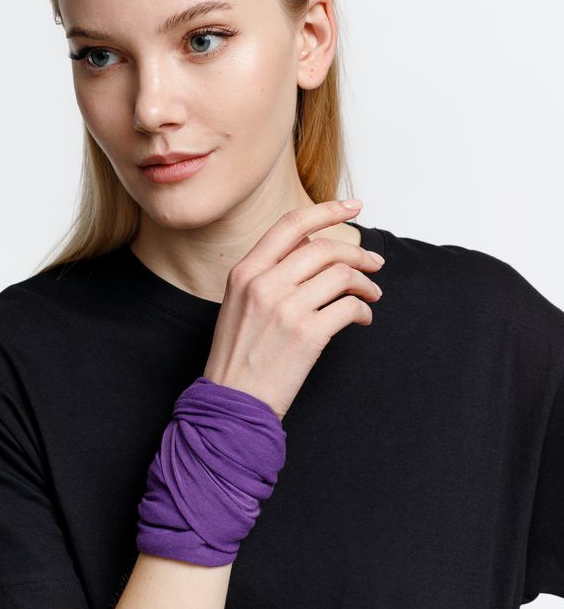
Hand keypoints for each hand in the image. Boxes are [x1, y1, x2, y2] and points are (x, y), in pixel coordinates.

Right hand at [203, 200, 383, 419]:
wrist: (232, 402)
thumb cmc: (238, 356)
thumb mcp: (240, 303)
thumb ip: (269, 271)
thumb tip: (313, 245)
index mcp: (245, 272)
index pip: (291, 225)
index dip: (326, 210)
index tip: (353, 206)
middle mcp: (264, 284)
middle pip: (325, 248)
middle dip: (359, 253)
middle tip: (375, 263)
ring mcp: (286, 309)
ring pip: (343, 275)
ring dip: (366, 283)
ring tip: (371, 295)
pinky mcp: (307, 335)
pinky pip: (349, 308)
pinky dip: (363, 311)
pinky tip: (362, 319)